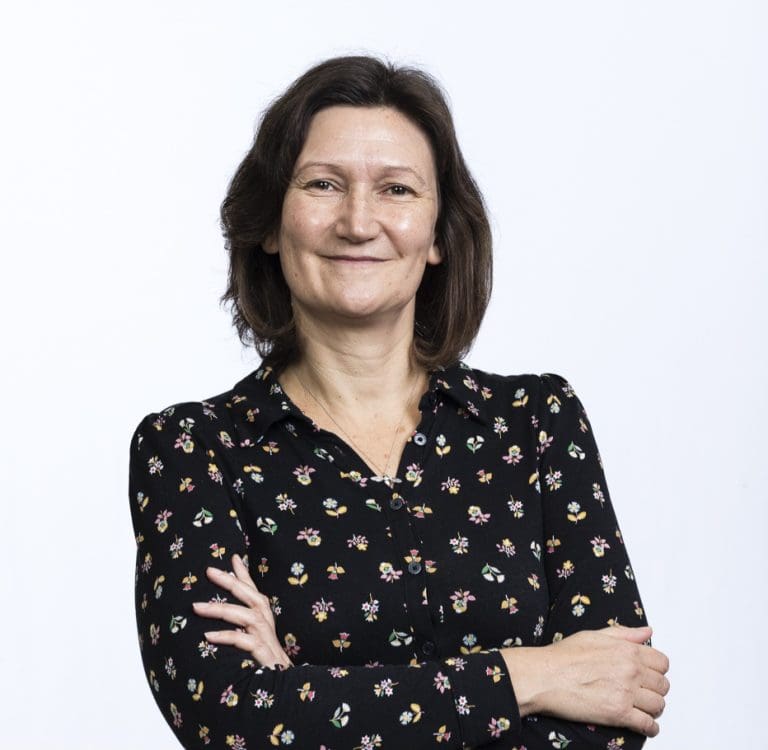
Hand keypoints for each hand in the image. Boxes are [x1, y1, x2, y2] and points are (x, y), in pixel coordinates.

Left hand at [192, 553, 292, 670]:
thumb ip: (241, 622)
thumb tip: (219, 614)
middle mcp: (266, 622)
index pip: (253, 590)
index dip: (244, 573)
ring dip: (219, 609)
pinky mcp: (262, 653)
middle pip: (249, 595)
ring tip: (196, 607)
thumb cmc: (266, 660)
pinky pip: (242, 641)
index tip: (233, 556)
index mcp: (264, 616)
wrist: (284, 686)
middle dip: (229, 581)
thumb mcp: (255, 637)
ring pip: (243, 615)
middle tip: (209, 571)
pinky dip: (225, 636)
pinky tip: (208, 636)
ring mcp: (265, 637)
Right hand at [503, 625, 669, 736]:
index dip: (657, 670)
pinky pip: (648, 725)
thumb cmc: (563, 656)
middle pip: (663, 685)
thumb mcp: (594, 635)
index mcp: (626, 650)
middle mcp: (630, 670)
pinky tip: (643, 725)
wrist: (544, 676)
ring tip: (642, 708)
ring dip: (653, 709)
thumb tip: (646, 632)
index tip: (649, 675)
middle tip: (644, 693)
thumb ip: (624, 634)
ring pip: (658, 705)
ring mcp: (626, 692)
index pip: (662, 662)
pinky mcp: (619, 714)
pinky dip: (650, 728)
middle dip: (655, 690)